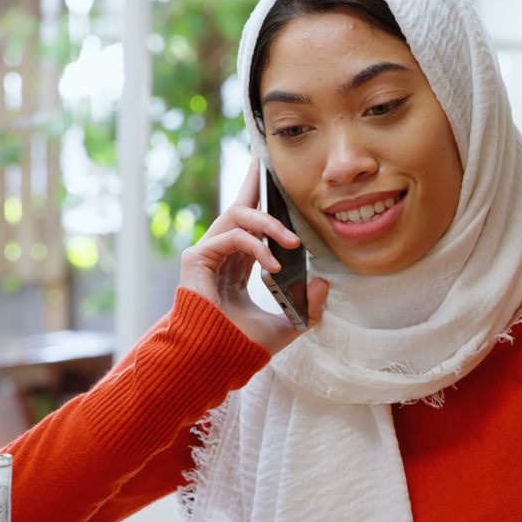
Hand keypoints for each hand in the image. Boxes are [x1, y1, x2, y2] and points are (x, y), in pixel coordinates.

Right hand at [179, 154, 328, 353]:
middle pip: (239, 204)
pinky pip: (231, 238)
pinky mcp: (197, 259)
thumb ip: (308, 308)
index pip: (251, 222)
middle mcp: (222, 252)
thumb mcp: (286, 325)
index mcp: (238, 262)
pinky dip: (256, 246)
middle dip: (252, 180)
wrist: (213, 362)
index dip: (260, 196)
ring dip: (268, 223)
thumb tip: (325, 283)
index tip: (270, 174)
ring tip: (292, 243)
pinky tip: (274, 265)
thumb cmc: (240, 345)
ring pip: (237, 216)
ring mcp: (207, 253)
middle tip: (265, 159)